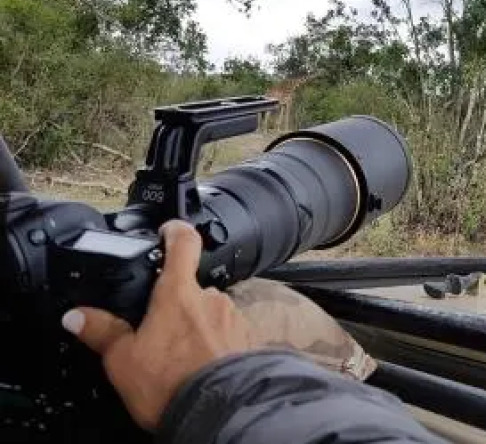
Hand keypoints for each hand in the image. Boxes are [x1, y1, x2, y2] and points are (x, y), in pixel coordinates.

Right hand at [60, 220, 251, 430]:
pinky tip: (203, 366)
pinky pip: (229, 336)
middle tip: (161, 331)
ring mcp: (234, 319)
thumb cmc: (172, 384)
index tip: (169, 230)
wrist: (221, 412)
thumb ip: (102, 332)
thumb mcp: (123, 360)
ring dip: (199, 328)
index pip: (182, 243)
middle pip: (193, 288)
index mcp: (178, 293)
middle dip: (178, 305)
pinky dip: (216, 346)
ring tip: (181, 357)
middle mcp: (212, 299)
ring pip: (212, 314)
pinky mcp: (250, 342)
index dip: (175, 231)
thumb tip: (77, 316)